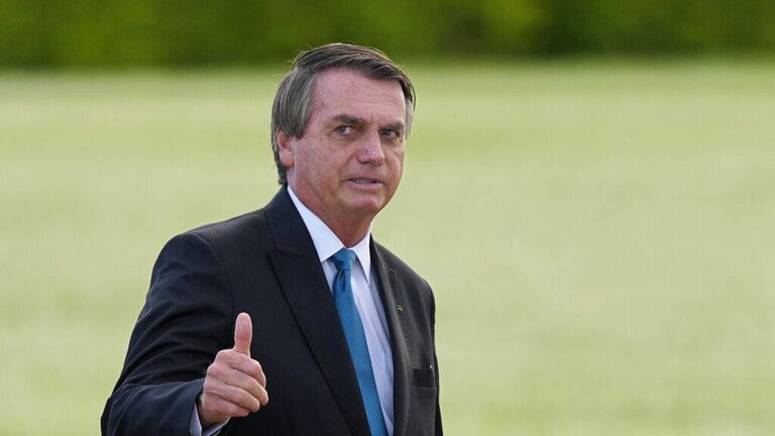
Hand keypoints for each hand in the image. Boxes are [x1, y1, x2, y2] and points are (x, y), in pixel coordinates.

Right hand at [197, 312, 268, 427]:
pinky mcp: (209, 401)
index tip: (261, 381)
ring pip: (242, 397)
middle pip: (249, 383)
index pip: (254, 368)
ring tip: (256, 404)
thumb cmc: (233, 372)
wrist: (214, 395)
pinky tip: (243, 409)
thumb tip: (244, 315)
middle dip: (260, 393)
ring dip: (253, 403)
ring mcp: (210, 385)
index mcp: (225, 355)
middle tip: (263, 398)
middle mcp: (214, 369)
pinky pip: (233, 408)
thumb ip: (243, 336)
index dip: (262, 377)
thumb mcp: (240, 355)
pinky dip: (242, 411)